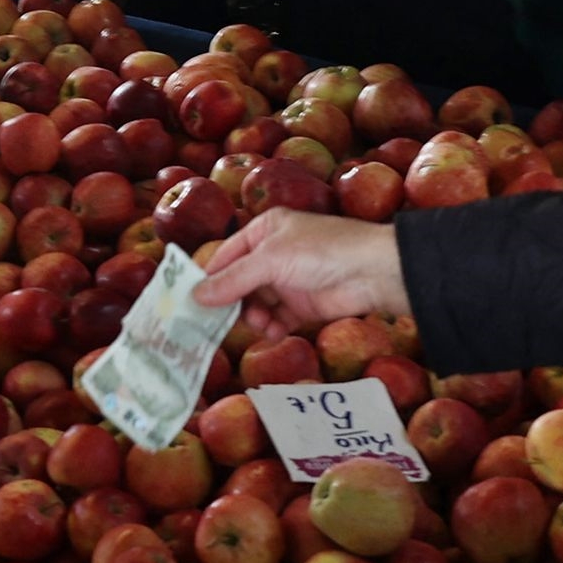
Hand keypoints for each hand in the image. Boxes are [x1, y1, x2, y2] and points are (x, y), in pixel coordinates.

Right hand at [196, 211, 408, 339]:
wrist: (373, 272)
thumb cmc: (321, 251)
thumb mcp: (271, 261)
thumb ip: (233, 280)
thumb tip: (195, 297)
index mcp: (263, 231)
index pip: (225, 256)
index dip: (208, 279)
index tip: (189, 303)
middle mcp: (272, 254)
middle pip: (238, 283)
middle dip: (231, 303)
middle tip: (218, 324)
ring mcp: (288, 281)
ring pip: (256, 304)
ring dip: (254, 317)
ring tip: (261, 323)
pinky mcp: (303, 305)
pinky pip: (277, 319)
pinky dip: (273, 327)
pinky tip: (276, 331)